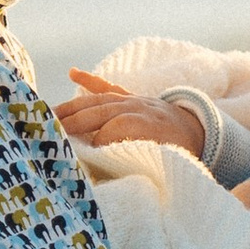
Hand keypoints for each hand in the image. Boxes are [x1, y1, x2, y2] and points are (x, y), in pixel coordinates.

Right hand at [57, 73, 203, 154]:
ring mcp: (133, 99)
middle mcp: (139, 108)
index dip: (98, 141)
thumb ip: (144, 165)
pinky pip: (107, 86)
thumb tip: (115, 176)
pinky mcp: (130, 96)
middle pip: (100, 111)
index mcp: (149, 126)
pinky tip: (73, 72)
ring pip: (98, 100)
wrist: (200, 131)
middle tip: (50, 133)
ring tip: (49, 115)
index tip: (79, 153)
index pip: (115, 129)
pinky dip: (90, 80)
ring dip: (72, 107)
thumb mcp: (168, 163)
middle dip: (75, 122)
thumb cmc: (181, 152)